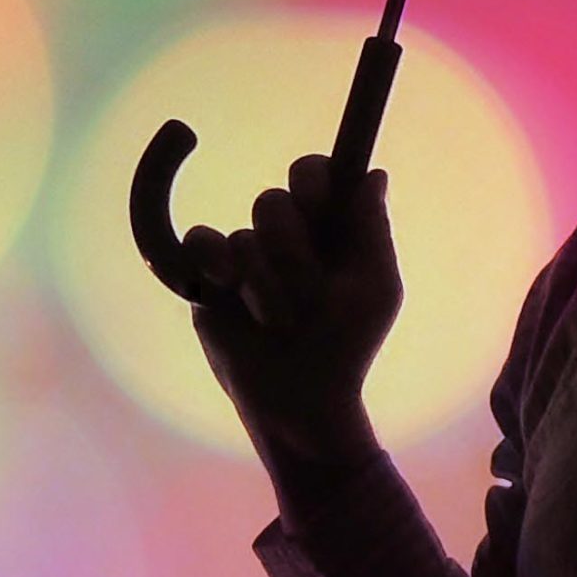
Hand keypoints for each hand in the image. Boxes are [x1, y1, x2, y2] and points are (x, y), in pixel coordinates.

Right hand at [183, 154, 401, 478]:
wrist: (301, 403)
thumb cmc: (347, 347)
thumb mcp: (376, 290)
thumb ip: (373, 230)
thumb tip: (374, 175)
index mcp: (328, 231)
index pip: (314, 174)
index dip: (311, 181)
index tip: (316, 204)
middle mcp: (286, 237)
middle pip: (274, 201)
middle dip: (292, 251)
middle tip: (309, 293)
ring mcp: (246, 256)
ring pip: (244, 236)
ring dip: (266, 285)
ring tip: (280, 324)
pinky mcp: (208, 278)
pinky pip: (200, 242)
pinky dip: (212, 260)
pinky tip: (227, 286)